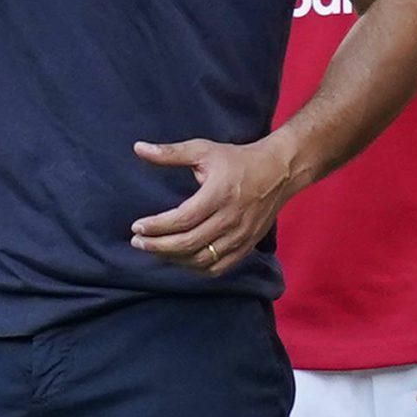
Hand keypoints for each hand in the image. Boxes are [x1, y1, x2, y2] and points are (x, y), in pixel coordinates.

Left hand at [131, 135, 293, 274]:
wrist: (279, 172)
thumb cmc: (237, 160)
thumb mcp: (204, 150)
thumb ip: (170, 153)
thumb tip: (138, 148)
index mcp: (219, 194)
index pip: (183, 219)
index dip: (157, 226)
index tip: (137, 226)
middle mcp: (231, 219)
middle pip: (189, 243)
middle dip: (158, 246)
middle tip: (137, 242)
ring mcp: (240, 236)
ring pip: (202, 259)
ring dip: (174, 259)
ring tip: (155, 249)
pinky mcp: (247, 246)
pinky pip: (218, 267)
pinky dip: (196, 268)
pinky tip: (180, 259)